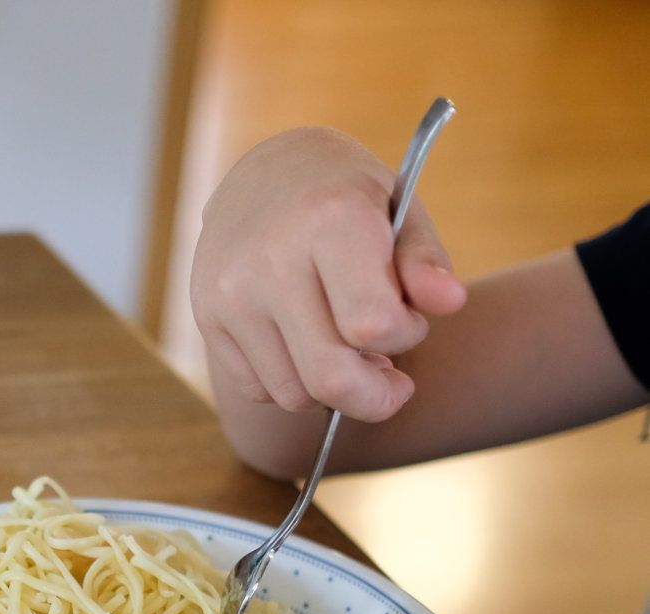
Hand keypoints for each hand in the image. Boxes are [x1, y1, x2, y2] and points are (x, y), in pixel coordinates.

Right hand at [190, 127, 467, 421]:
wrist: (263, 172)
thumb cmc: (347, 197)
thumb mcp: (399, 210)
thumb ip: (426, 261)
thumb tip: (450, 303)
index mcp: (329, 220)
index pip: (371, 325)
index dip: (404, 337)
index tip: (408, 320)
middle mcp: (269, 259)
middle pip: (328, 377)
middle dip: (374, 397)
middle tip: (392, 383)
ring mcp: (229, 291)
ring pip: (293, 393)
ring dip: (331, 388)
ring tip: (345, 351)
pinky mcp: (205, 314)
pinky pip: (257, 387)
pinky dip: (291, 381)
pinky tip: (306, 346)